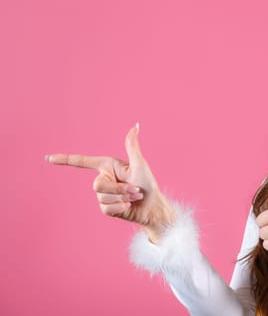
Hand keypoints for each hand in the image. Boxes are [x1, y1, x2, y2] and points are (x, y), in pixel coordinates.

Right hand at [46, 124, 174, 242]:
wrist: (152, 207)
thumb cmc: (147, 184)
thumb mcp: (140, 164)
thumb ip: (132, 146)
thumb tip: (135, 126)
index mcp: (107, 166)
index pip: (83, 161)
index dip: (65, 159)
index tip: (48, 158)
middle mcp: (103, 179)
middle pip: (97, 185)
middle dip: (119, 189)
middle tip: (136, 190)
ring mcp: (103, 195)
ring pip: (101, 197)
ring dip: (122, 198)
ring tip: (134, 197)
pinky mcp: (106, 208)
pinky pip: (105, 208)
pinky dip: (119, 208)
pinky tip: (128, 207)